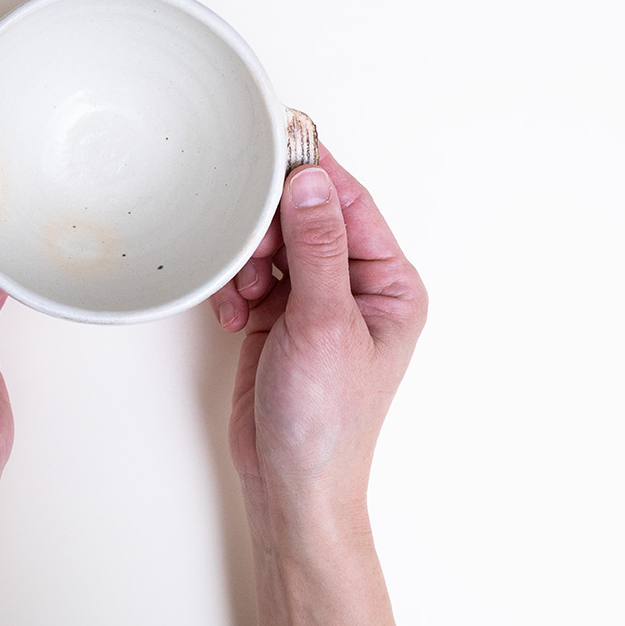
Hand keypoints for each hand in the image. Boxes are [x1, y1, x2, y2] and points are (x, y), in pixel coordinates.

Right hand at [209, 144, 426, 625]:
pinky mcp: (279, 317)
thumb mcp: (324, 324)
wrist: (291, 484)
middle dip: (269, 230)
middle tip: (252, 249)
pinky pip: (250, 273)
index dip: (312, 173)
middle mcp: (356, 286)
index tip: (275, 141)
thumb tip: (311, 181)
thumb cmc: (327, 423)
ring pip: (272, 243)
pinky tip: (235, 316)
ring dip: (247, 262)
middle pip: (306, 217)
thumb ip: (318, 247)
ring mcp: (315, 301)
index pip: (350, 203)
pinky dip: (235, 287)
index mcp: (390, 283)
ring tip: (245, 296)